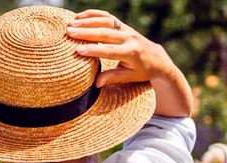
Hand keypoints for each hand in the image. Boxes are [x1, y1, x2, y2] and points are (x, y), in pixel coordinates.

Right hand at [66, 10, 193, 116]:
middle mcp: (129, 38)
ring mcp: (126, 29)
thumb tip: (97, 83)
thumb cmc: (142, 71)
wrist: (157, 58)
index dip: (93, 50)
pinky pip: (107, 16)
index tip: (78, 50)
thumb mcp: (130, 77)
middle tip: (69, 32)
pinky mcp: (122, 25)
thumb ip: (113, 78)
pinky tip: (79, 16)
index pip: (109, 50)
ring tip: (71, 24)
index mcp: (131, 53)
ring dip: (87, 21)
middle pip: (105, 33)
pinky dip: (93, 14)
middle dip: (86, 32)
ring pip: (105, 21)